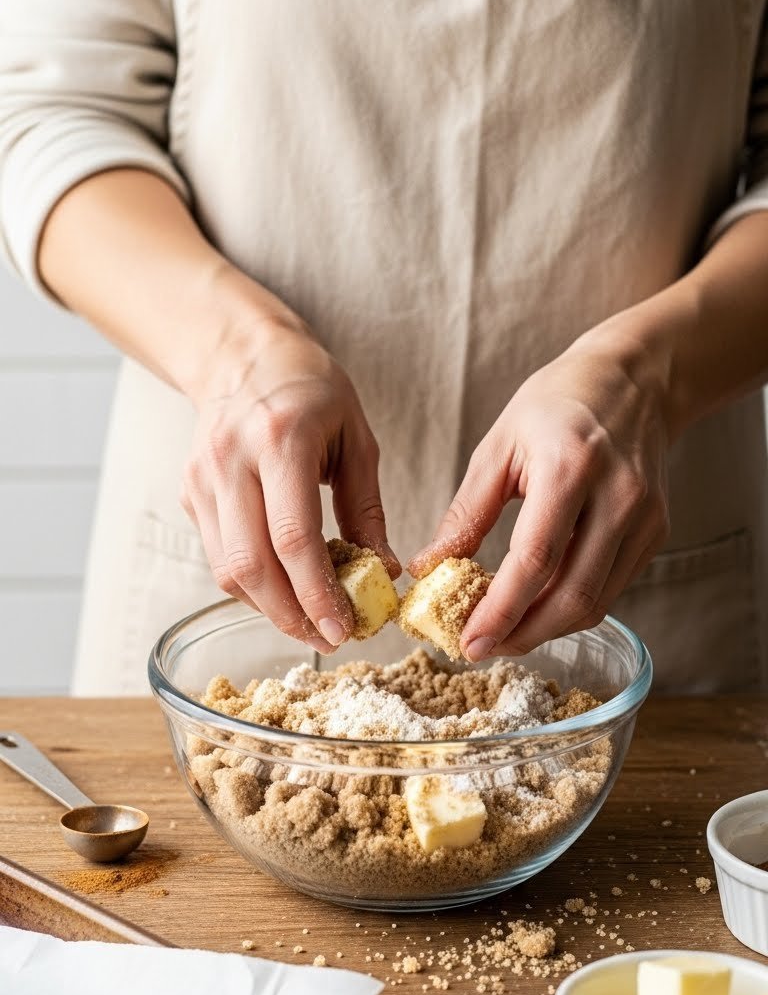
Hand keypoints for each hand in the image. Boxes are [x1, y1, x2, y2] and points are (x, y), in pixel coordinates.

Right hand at [181, 318, 399, 652]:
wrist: (241, 355)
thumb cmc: (311, 390)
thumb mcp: (356, 438)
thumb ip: (367, 509)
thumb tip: (384, 572)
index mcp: (281, 439)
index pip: (292, 536)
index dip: (316, 592)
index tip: (343, 629)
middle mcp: (232, 461)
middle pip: (253, 565)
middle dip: (291, 615)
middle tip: (328, 638)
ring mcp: (203, 479)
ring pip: (228, 570)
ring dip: (269, 609)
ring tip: (309, 623)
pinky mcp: (189, 493)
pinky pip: (218, 556)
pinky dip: (252, 585)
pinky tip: (283, 591)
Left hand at [410, 329, 670, 660]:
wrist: (633, 380)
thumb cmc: (557, 404)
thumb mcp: (498, 447)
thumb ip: (466, 513)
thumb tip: (429, 567)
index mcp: (570, 467)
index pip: (535, 560)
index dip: (501, 611)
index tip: (469, 643)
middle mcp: (617, 496)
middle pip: (572, 594)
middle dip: (523, 634)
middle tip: (481, 648)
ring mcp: (645, 517)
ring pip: (596, 602)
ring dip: (546, 629)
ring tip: (504, 633)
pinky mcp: (656, 531)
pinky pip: (611, 588)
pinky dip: (572, 607)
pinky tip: (539, 606)